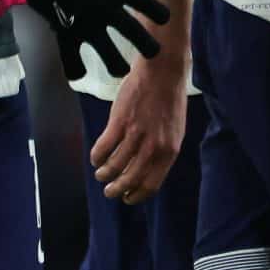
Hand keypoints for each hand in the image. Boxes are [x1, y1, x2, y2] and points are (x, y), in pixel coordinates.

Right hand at [15, 0, 169, 80]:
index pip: (149, 5)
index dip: (161, 12)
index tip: (165, 18)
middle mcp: (106, 10)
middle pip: (136, 35)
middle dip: (148, 46)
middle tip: (154, 53)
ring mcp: (85, 24)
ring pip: (109, 56)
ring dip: (116, 65)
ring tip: (121, 70)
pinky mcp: (63, 32)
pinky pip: (71, 59)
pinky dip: (76, 69)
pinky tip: (80, 75)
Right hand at [91, 53, 188, 203]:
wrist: (163, 72)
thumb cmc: (169, 100)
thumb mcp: (174, 131)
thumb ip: (162, 151)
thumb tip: (146, 172)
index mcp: (169, 151)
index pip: (151, 185)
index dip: (136, 196)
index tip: (127, 197)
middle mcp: (153, 147)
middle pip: (129, 180)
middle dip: (115, 190)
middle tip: (109, 191)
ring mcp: (135, 135)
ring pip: (113, 167)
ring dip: (103, 174)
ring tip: (100, 173)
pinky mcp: (119, 123)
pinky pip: (102, 149)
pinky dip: (96, 157)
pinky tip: (96, 157)